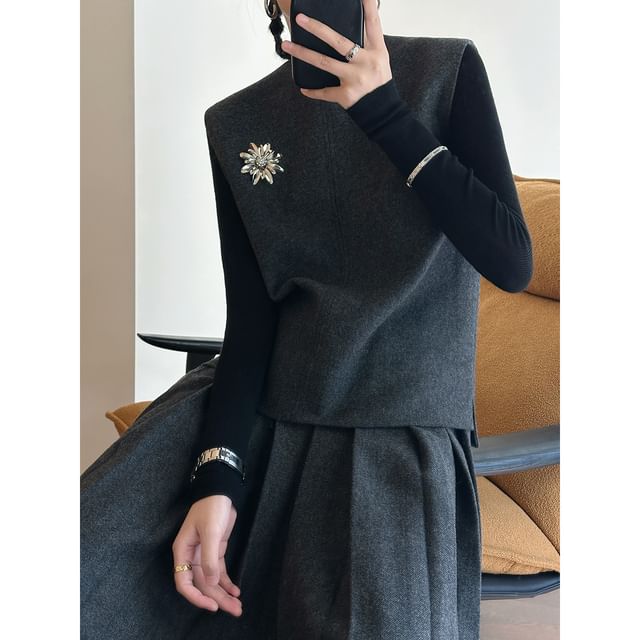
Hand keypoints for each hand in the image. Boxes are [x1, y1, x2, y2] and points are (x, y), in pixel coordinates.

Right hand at [172, 495, 242, 616]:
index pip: (184, 582)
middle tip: (234, 611)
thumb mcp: (211, 531)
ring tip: (238, 607)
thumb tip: (212, 583)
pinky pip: (219, 572)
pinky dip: (227, 582)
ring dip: (224, 594)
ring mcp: (203, 554)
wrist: (220, 491)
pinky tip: (235, 591)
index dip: (196, 597)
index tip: (212, 605)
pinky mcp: (216, 551)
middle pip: (202, 585)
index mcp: (183, 551)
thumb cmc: (211, 507)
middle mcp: (191, 556)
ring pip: (212, 581)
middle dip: (217, 599)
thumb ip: (209, 557)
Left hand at [281, 0, 391, 109]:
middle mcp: (366, 63)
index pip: (372, 23)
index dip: (368, 6)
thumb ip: (366, 44)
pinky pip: (325, 92)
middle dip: (317, 28)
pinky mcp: (346, 95)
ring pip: (324, 62)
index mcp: (377, 51)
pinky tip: (303, 88)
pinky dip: (313, 91)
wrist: (383, 112)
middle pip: (338, 41)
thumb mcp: (379, 60)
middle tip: (301, 19)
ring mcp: (355, 79)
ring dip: (303, 53)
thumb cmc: (379, 83)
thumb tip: (344, 30)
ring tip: (287, 45)